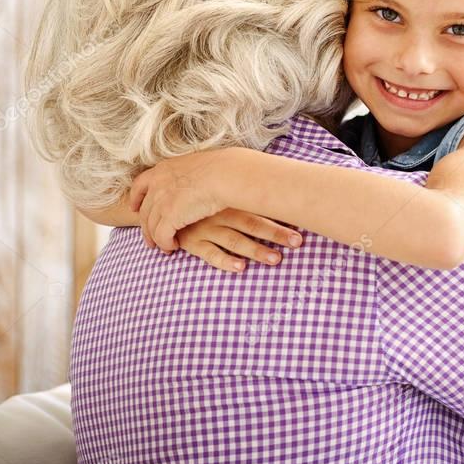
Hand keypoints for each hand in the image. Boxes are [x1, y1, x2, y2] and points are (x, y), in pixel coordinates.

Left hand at [129, 148, 237, 250]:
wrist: (226, 175)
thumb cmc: (222, 170)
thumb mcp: (196, 165)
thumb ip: (186, 174)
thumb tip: (193, 180)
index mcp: (163, 170)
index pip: (139, 185)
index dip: (135, 199)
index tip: (134, 208)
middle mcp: (157, 185)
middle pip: (144, 210)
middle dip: (145, 227)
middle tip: (150, 238)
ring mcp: (161, 201)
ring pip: (150, 226)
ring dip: (156, 239)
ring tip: (164, 247)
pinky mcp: (169, 217)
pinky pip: (162, 236)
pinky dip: (166, 244)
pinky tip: (173, 247)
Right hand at [166, 208, 302, 272]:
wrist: (161, 204)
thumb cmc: (199, 200)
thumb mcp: (220, 195)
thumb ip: (244, 198)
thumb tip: (281, 199)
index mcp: (230, 200)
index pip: (261, 208)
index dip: (282, 216)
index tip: (302, 224)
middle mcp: (220, 213)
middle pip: (253, 224)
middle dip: (276, 234)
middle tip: (297, 242)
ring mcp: (206, 228)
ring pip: (235, 241)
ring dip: (256, 250)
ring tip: (275, 259)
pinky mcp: (192, 242)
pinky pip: (210, 253)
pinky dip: (225, 261)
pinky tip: (240, 267)